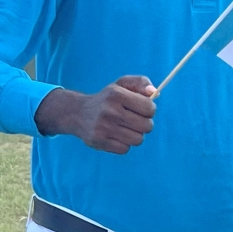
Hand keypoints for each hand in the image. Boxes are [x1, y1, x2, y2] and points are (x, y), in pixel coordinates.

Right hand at [37, 76, 156, 154]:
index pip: (149, 108)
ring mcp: (103, 127)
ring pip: (138, 139)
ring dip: (134, 135)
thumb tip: (154, 91)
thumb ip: (141, 82)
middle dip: (144, 124)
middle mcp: (110, 110)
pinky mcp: (98, 141)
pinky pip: (125, 149)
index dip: (149, 110)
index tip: (141, 109)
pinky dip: (123, 144)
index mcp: (116, 94)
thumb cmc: (107, 98)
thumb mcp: (122, 84)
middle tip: (134, 120)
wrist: (78, 113)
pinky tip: (115, 135)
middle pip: (147, 126)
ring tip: (125, 128)